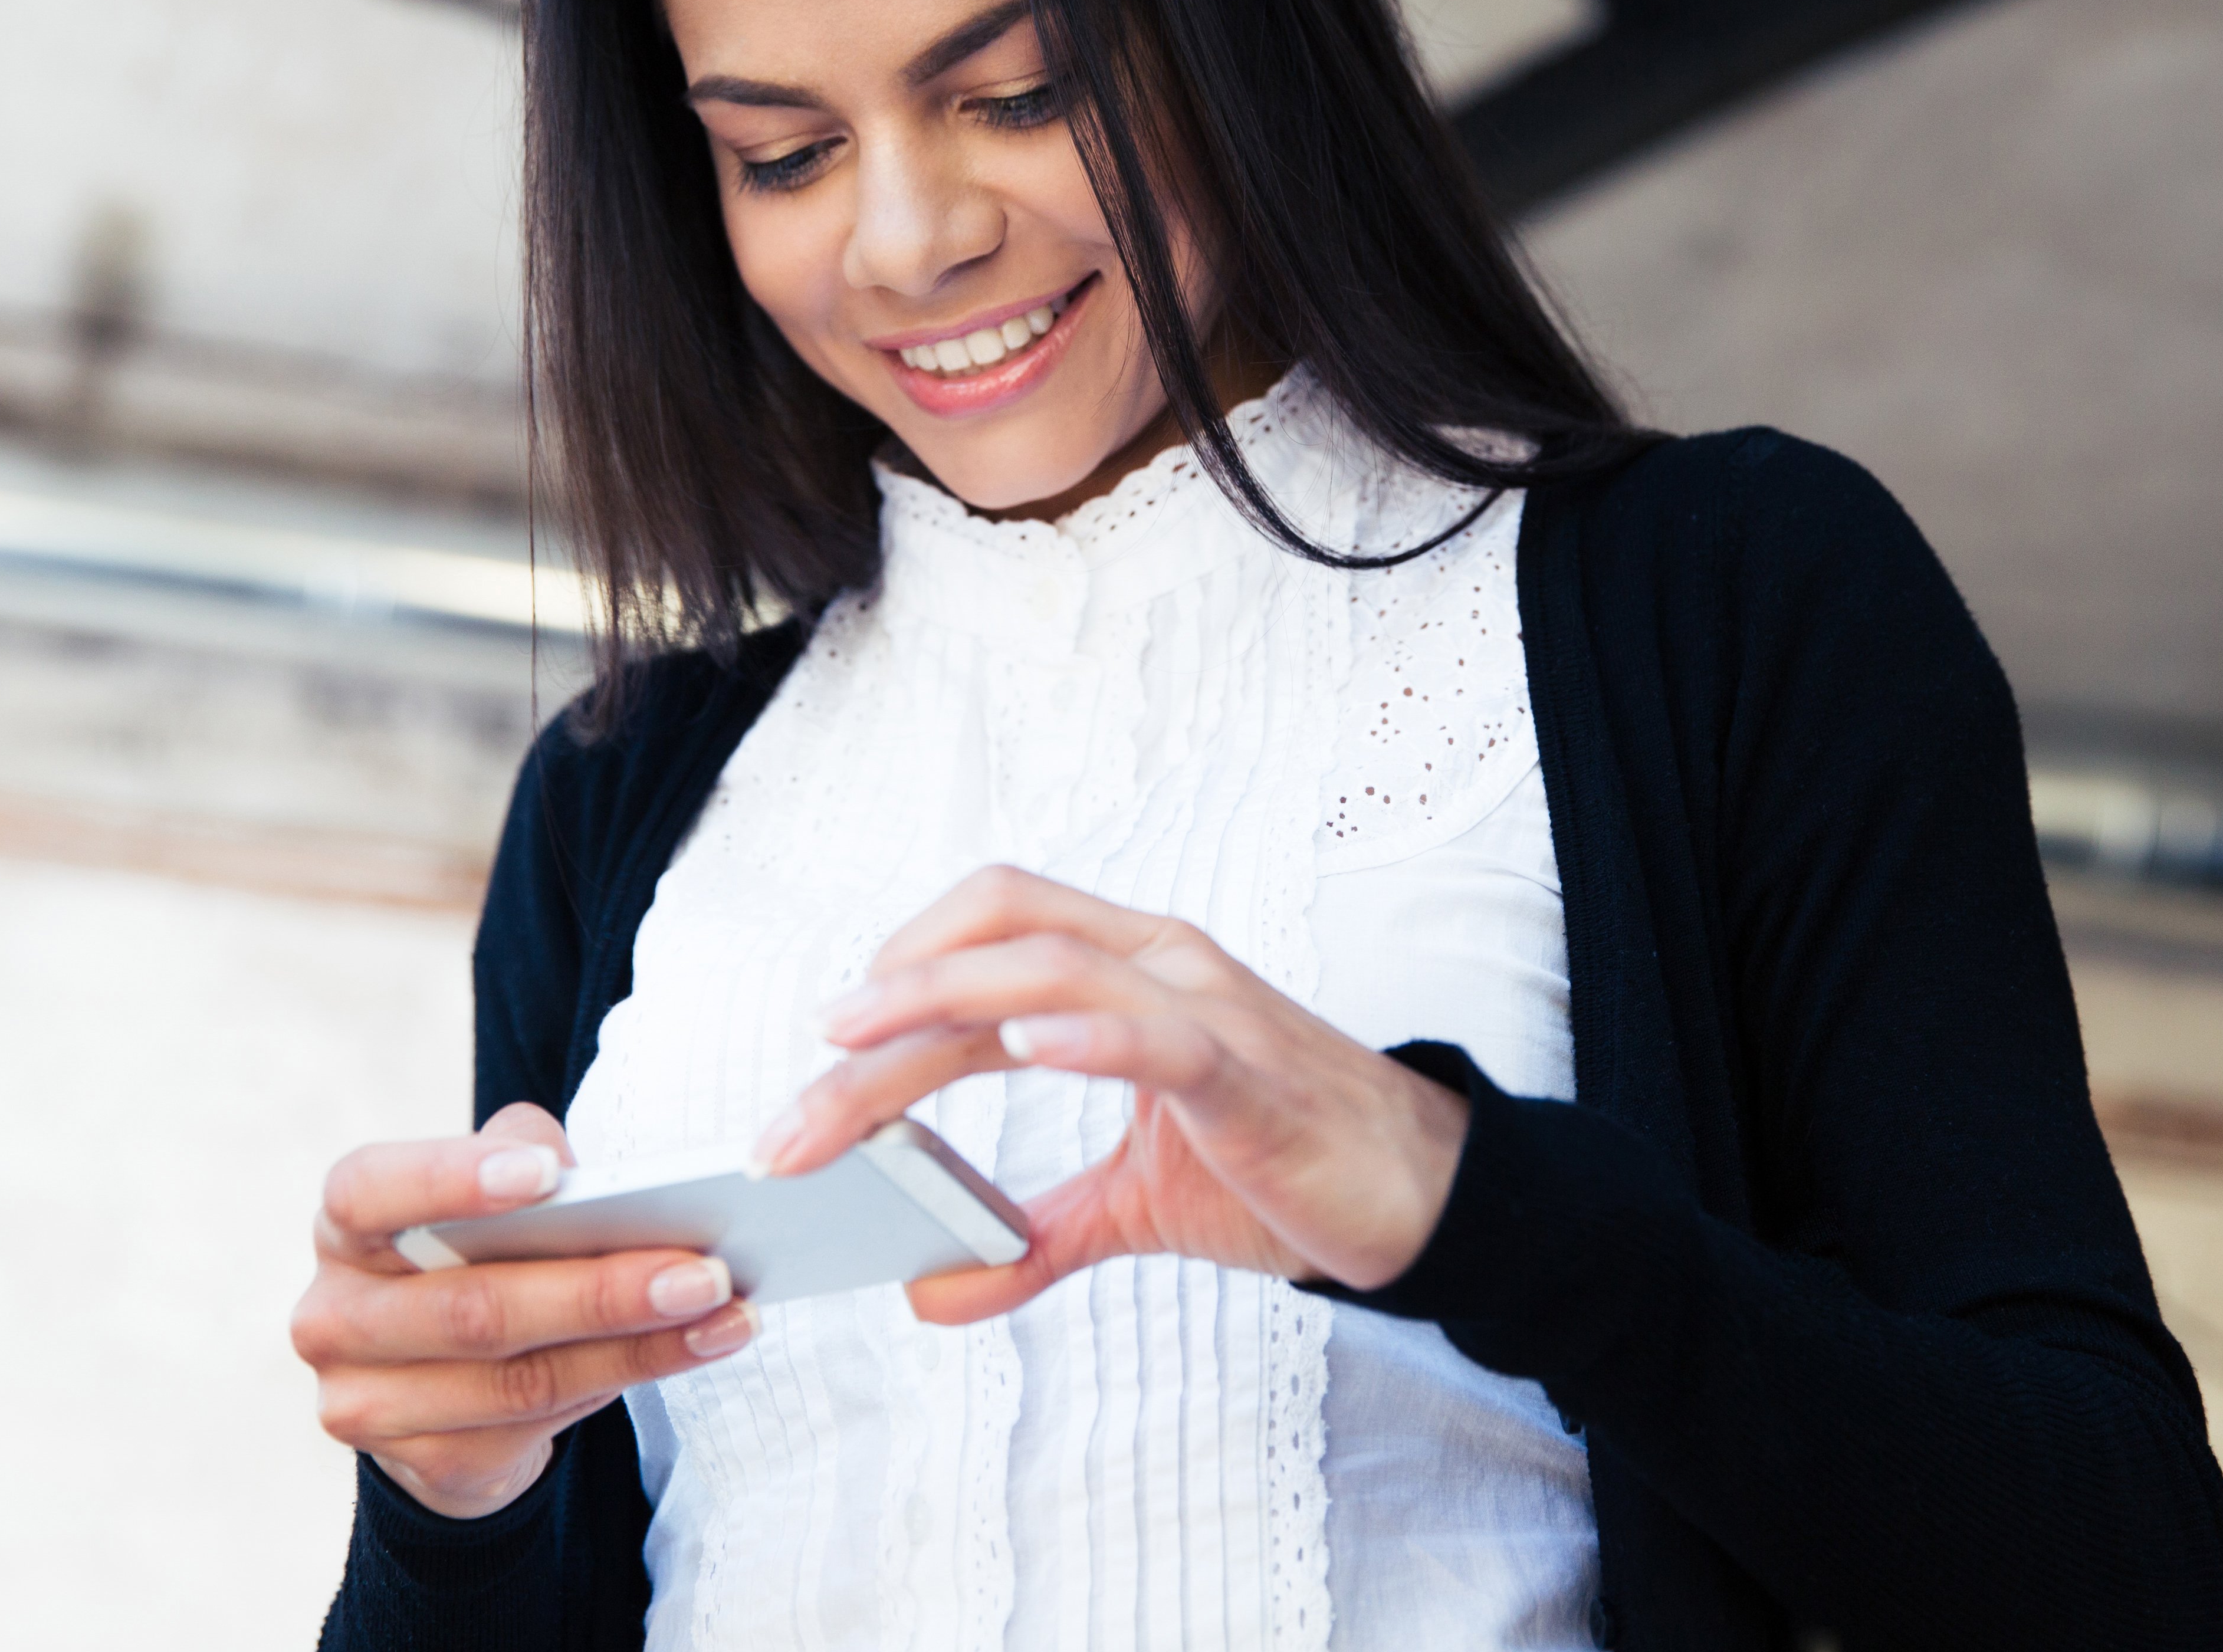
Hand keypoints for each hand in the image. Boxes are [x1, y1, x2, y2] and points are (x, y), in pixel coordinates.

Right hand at [291, 1102, 755, 1518]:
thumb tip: (595, 1181)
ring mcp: (367, 1403)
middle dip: (600, 1289)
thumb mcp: (492, 1190)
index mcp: (346, 1224)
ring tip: (724, 1311)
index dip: (453, 1180)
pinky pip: (539, 1424)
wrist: (445, 1378)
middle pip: (474, 1307)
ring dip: (638, 1345)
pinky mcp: (424, 1463)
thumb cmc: (480, 1251)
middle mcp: (335, 1316)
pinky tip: (697, 1347)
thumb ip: (529, 1158)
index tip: (547, 1175)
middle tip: (703, 1269)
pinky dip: (630, 1377)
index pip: (371, 1190)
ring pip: (519, 1379)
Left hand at [755, 866, 1469, 1322]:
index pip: (991, 933)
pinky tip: (1024, 1042)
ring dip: (937, 1012)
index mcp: (1132, 974)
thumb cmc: (1283, 1172)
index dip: (898, 967)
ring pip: (1051, 969)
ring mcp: (1205, 1009)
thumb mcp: (1136, 1205)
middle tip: (799, 1098)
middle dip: (881, 1011)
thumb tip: (930, 1289)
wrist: (1423, 1199)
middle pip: (993, 943)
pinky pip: (1159, 1033)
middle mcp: (1161, 965)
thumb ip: (1036, 1236)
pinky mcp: (1246, 1074)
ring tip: (855, 1056)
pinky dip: (1086, 1030)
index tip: (825, 1046)